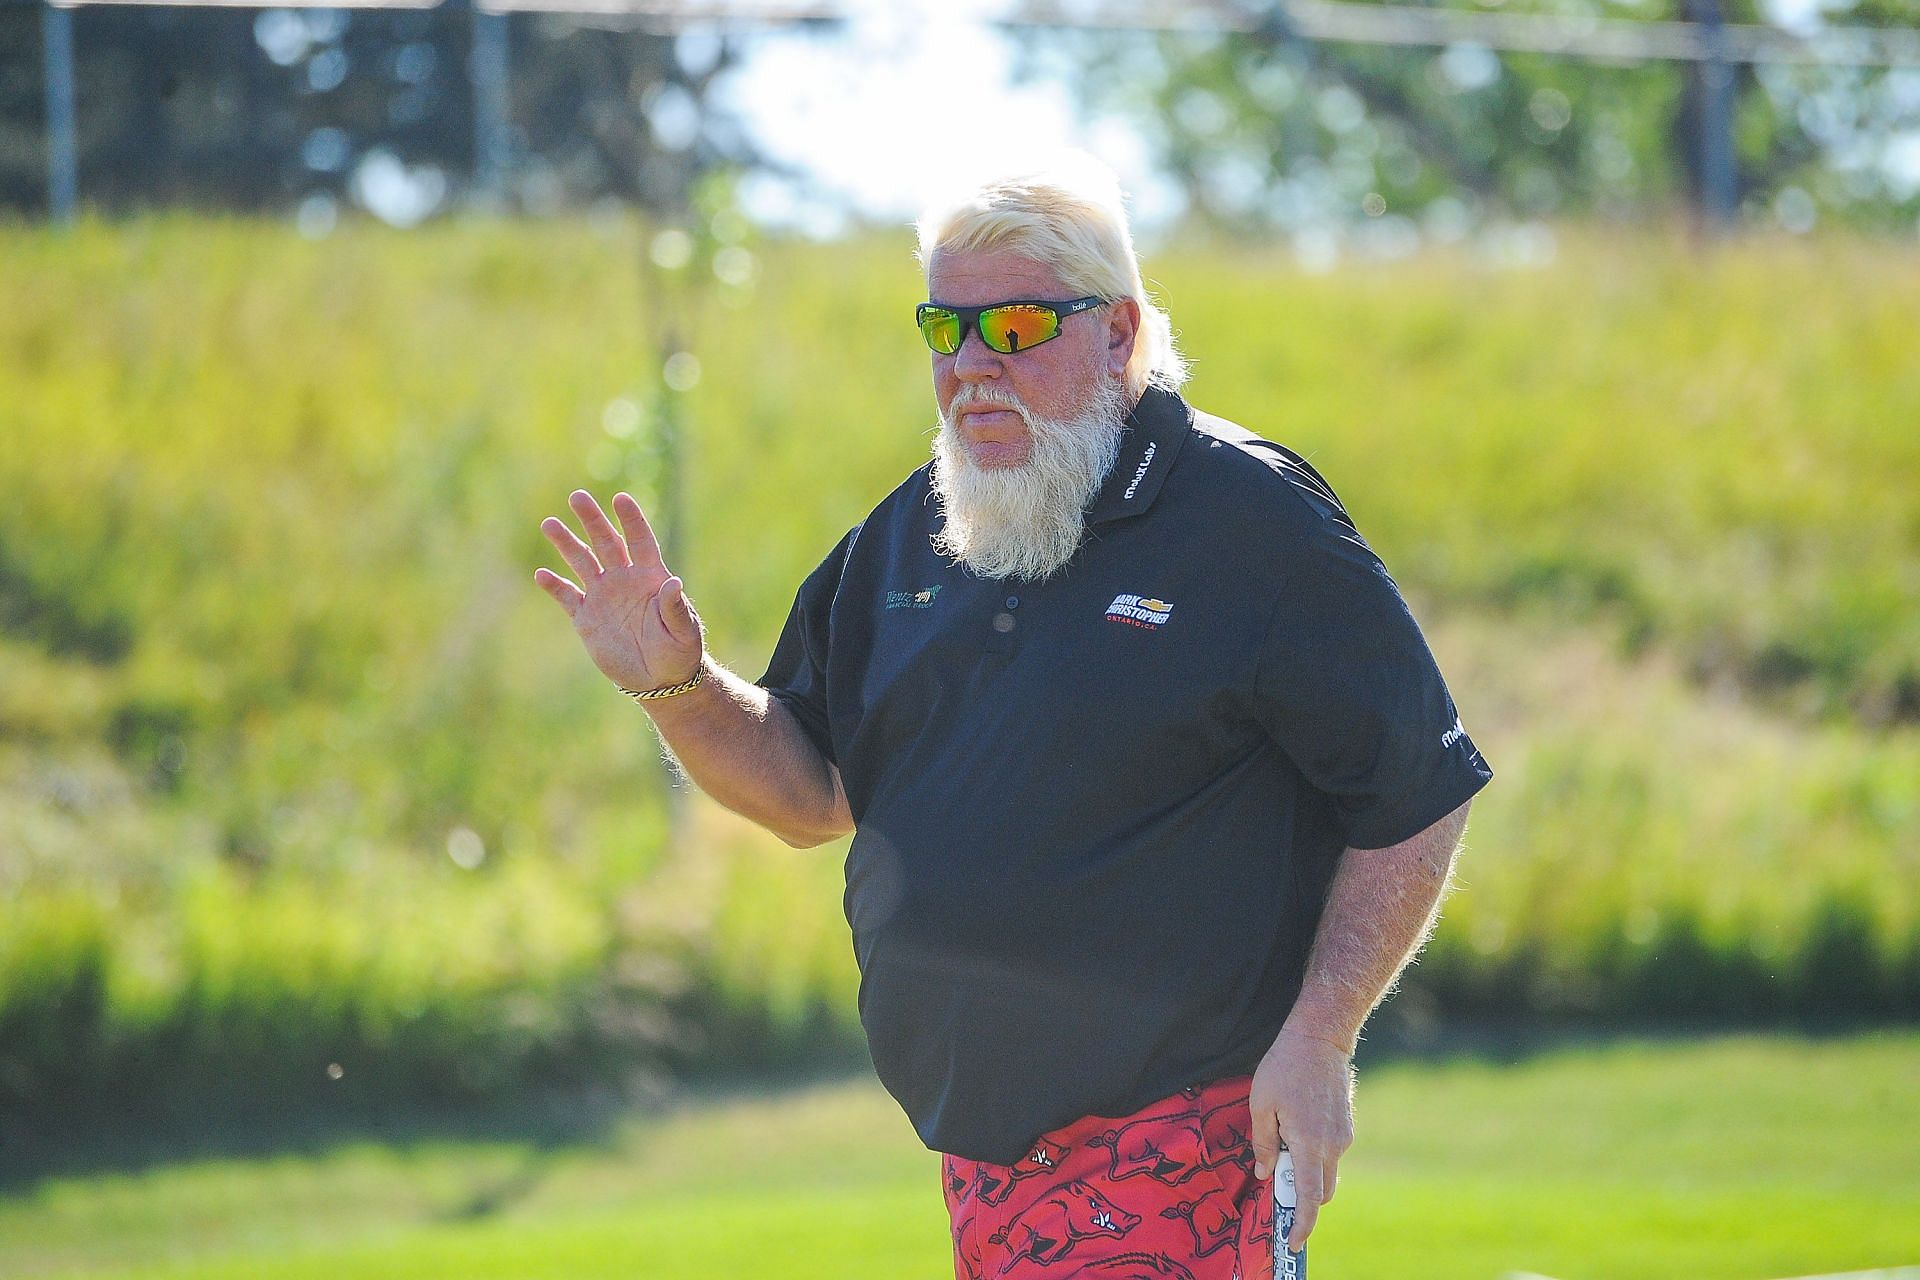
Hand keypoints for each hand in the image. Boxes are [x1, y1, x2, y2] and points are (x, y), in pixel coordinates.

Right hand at [534, 490, 703, 692]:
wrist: (660, 680)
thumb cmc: (679, 653)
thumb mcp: (683, 631)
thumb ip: (675, 607)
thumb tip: (674, 582)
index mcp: (651, 577)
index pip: (639, 541)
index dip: (631, 520)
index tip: (620, 499)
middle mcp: (625, 580)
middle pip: (606, 542)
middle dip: (592, 519)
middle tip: (577, 496)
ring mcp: (604, 596)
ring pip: (582, 562)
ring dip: (567, 543)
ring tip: (550, 523)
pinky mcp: (587, 618)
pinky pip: (567, 596)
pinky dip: (555, 585)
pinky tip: (542, 574)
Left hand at [1249, 1026, 1355, 1252]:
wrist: (1320, 1037)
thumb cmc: (1284, 1067)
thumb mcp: (1260, 1104)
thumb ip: (1263, 1143)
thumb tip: (1264, 1173)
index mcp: (1310, 1143)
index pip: (1310, 1197)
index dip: (1302, 1223)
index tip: (1292, 1240)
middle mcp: (1333, 1145)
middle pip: (1322, 1191)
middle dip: (1302, 1197)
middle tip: (1277, 1180)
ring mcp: (1344, 1135)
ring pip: (1326, 1171)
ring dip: (1307, 1172)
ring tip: (1283, 1140)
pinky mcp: (1346, 1125)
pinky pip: (1330, 1152)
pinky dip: (1314, 1153)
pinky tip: (1297, 1125)